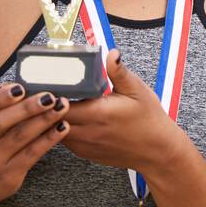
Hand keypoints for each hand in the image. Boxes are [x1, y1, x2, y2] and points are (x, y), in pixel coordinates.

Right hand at [0, 83, 70, 206]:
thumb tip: (18, 84)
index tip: (20, 87)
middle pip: (0, 123)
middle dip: (26, 108)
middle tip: (49, 96)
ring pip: (19, 137)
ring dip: (43, 120)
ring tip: (62, 106)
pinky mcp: (10, 173)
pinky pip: (32, 153)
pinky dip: (49, 139)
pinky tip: (63, 127)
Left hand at [61, 49, 187, 176]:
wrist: (156, 150)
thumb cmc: (149, 119)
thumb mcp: (137, 90)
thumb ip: (119, 72)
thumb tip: (111, 54)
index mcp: (98, 113)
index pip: (59, 105)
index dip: (51, 96)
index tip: (50, 85)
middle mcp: (87, 132)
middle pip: (51, 119)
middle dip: (49, 106)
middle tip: (49, 92)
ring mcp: (84, 145)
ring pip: (54, 131)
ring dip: (53, 119)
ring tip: (57, 105)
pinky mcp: (85, 152)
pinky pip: (64, 141)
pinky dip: (62, 129)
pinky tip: (70, 119)